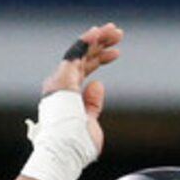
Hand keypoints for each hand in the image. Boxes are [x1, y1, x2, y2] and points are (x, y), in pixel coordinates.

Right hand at [41, 23, 122, 155]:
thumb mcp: (90, 122)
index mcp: (68, 93)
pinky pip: (75, 54)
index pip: (85, 70)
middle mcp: (62, 84)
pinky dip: (86, 42)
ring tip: (115, 30)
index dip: (100, 59)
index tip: (117, 53)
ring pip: (80, 52)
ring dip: (98, 38)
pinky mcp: (63, 77)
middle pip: (84, 57)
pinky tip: (98, 32)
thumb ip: (92, 104)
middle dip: (101, 43)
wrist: (66, 149)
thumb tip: (98, 84)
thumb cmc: (77, 144)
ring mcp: (61, 80)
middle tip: (118, 33)